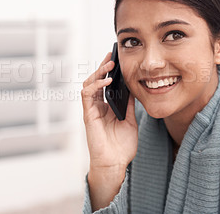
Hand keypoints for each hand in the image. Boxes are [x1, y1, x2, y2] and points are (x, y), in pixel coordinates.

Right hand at [81, 52, 137, 209]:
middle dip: (102, 67)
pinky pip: (87, 95)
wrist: (115, 163)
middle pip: (96, 81)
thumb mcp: (130, 120)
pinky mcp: (88, 114)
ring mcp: (92, 109)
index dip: (109, 72)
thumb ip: (128, 105)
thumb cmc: (121, 146)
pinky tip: (105, 81)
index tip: (117, 60)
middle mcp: (97, 106)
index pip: (105, 84)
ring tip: (109, 64)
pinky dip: (95, 85)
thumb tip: (132, 88)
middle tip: (111, 56)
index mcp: (106, 107)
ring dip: (98, 73)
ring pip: (89, 84)